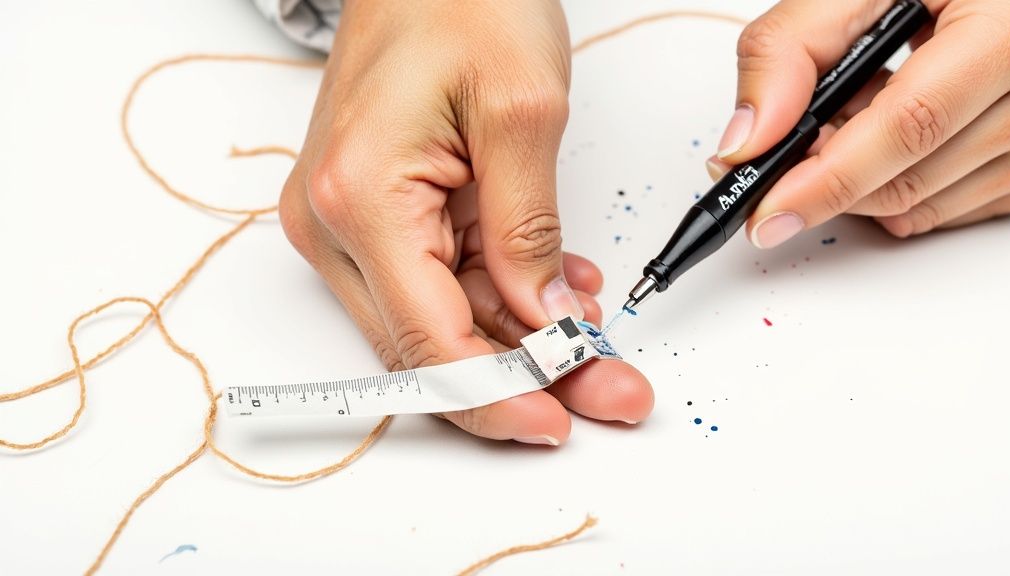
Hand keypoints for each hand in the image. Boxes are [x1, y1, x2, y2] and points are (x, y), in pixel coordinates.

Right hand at [279, 0, 653, 443]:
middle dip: (524, 375)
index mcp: (359, 199)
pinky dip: (500, 292)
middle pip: (431, 343)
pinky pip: (437, 279)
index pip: (428, 340)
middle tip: (609, 388)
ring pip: (439, 319)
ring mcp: (346, 222)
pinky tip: (557, 287)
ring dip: (521, 336)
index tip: (560, 419)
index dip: (496, 395)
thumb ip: (529, 231)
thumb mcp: (522, 112)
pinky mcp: (370, 214)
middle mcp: (334, 223)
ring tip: (599, 335)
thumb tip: (545, 320)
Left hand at [707, 0, 1009, 245]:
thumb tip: (747, 141)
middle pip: (913, 177)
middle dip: (829, 182)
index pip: (912, 122)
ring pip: (925, 205)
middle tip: (782, 157)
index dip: (830, 176)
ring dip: (861, 183)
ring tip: (851, 117)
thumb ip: (790, 47)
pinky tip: (890, 140)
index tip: (770, 209)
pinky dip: (898, 188)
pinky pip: (949, 210)